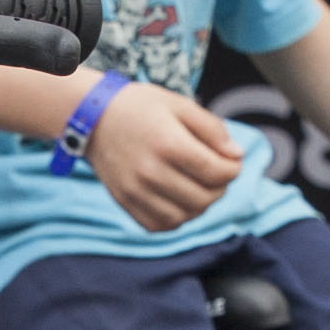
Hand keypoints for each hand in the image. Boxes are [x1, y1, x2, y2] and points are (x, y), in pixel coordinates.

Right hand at [91, 83, 250, 232]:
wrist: (93, 117)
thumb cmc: (141, 108)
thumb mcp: (180, 105)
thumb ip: (213, 129)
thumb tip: (236, 156)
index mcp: (169, 143)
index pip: (217, 173)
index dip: (233, 169)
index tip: (231, 161)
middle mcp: (150, 171)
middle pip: (204, 198)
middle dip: (220, 188)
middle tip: (217, 174)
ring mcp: (136, 191)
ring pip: (184, 217)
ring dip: (200, 206)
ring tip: (198, 187)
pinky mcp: (125, 202)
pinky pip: (159, 225)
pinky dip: (176, 218)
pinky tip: (178, 200)